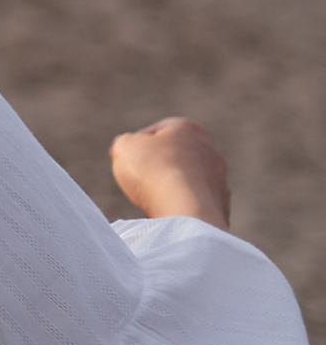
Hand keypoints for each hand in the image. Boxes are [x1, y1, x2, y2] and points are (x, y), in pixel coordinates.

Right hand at [110, 117, 231, 229]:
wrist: (187, 211)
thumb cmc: (154, 172)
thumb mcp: (124, 147)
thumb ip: (123, 142)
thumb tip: (126, 147)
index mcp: (188, 129)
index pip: (158, 130)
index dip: (138, 143)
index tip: (127, 158)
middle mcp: (209, 150)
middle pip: (176, 156)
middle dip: (158, 167)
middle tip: (139, 180)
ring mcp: (219, 179)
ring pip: (188, 182)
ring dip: (172, 189)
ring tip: (153, 201)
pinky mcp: (221, 206)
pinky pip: (197, 205)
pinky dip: (184, 209)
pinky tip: (170, 215)